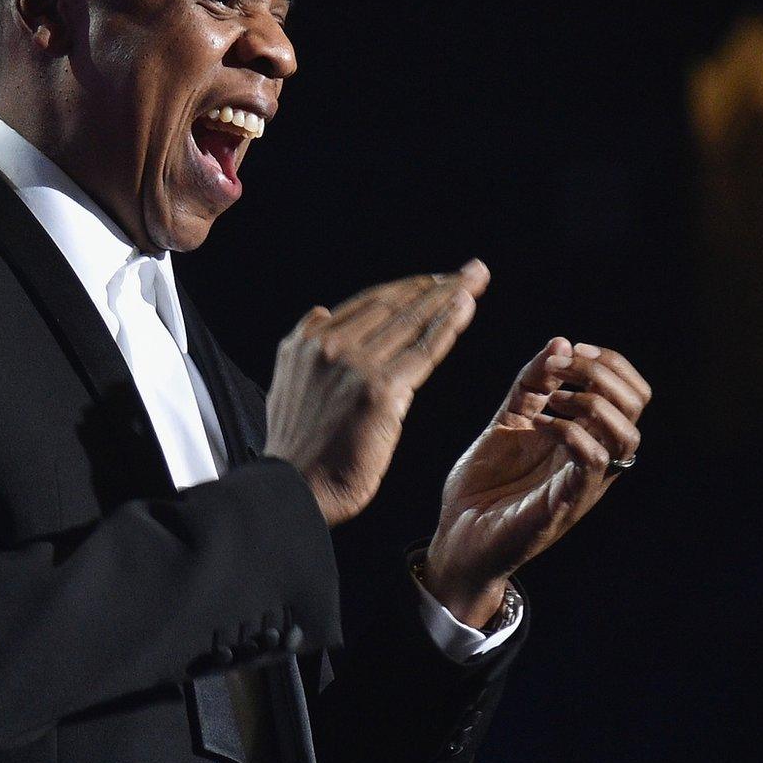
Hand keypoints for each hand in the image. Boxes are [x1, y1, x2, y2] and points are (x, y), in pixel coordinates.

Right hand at [264, 259, 488, 526]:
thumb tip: (323, 311)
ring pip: (410, 322)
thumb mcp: (287, 383)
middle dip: (433, 285)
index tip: (432, 280)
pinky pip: (422, 351)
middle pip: (392, 305)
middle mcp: (328, 347)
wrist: (292, 490)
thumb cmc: (298, 451)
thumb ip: (307, 346)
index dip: (405, 289)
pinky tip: (465, 306)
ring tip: (474, 279)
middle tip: (468, 272)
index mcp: (306, 344)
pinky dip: (447, 326)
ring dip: (448, 296)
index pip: (367, 304)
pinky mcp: (379, 391)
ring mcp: (354, 367)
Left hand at [424, 338, 650, 624]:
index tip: (569, 350)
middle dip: (601, 370)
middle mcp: (595, 458)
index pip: (631, 391)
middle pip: (637, 403)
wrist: (458, 539)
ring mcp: (584, 482)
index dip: (609, 361)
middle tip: (560, 366)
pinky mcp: (566, 503)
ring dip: (591, 401)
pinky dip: (570, 431)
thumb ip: (532, 384)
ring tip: (553, 398)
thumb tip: (561, 340)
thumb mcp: (507, 420)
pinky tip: (539, 424)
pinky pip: (593, 461)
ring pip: (627, 434)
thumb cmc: (484, 486)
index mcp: (588, 437)